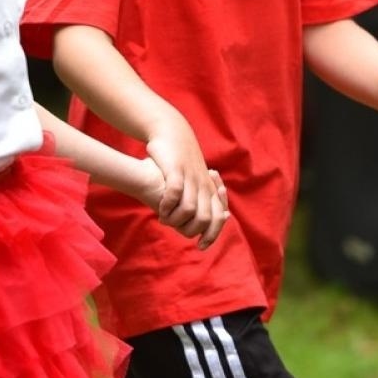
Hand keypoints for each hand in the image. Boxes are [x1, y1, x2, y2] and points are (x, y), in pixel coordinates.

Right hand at [144, 114, 218, 239]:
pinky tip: (159, 209)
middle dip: (194, 231)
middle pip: (207, 217)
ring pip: (191, 209)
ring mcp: (191, 177)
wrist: (172, 131)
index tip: (201, 246)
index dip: (212, 234)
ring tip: (165, 220)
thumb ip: (198, 196)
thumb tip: (197, 220)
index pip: (218, 217)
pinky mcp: (176, 170)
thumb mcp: (194, 176)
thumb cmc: (181, 158)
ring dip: (177, 220)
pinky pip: (174, 193)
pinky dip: (167, 206)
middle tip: (179, 232)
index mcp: (209, 187)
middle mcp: (203, 184)